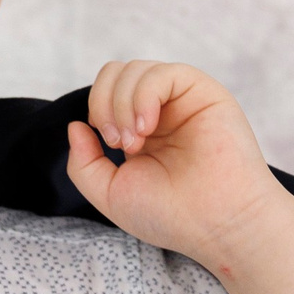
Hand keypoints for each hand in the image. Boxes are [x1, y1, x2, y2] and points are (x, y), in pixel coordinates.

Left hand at [65, 61, 282, 271]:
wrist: (216, 224)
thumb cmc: (171, 215)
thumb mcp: (110, 193)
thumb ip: (84, 163)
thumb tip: (76, 125)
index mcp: (141, 130)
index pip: (105, 92)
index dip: (97, 111)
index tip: (110, 147)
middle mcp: (162, 111)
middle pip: (115, 73)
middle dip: (103, 103)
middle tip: (118, 143)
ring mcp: (182, 100)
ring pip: (134, 69)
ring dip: (121, 104)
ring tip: (135, 142)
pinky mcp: (203, 92)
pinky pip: (162, 72)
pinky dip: (144, 96)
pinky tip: (148, 127)